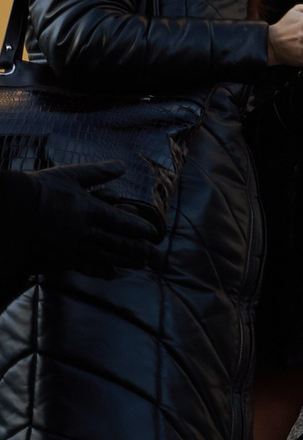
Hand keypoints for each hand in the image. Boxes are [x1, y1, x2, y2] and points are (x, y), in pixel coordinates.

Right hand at [18, 162, 155, 273]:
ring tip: (139, 264)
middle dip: (136, 249)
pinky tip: (112, 273)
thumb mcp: (69, 175)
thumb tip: (122, 166)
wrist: (9, 213)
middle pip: (118, 243)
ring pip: (106, 257)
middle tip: (152, 254)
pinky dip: (102, 271)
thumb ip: (97, 172)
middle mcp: (86, 232)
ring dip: (125, 261)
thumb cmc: (38, 190)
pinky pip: (86, 267)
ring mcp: (74, 248)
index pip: (123, 222)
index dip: (139, 228)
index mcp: (91, 211)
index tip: (152, 233)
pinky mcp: (60, 259)